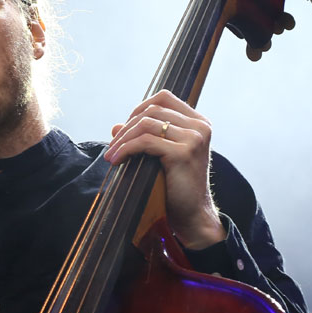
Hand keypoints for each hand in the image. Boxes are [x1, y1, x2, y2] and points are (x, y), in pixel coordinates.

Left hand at [103, 90, 224, 249]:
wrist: (192, 214)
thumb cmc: (176, 186)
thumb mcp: (159, 156)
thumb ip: (142, 137)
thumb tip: (115, 126)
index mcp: (198, 122)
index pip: (163, 98)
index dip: (139, 109)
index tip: (125, 129)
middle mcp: (200, 126)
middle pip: (152, 110)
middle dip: (127, 127)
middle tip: (112, 146)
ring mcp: (194, 137)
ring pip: (147, 124)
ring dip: (123, 138)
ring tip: (111, 154)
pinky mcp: (184, 152)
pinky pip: (145, 142)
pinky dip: (126, 149)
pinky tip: (116, 160)